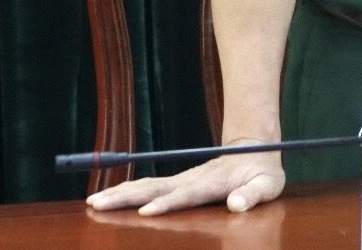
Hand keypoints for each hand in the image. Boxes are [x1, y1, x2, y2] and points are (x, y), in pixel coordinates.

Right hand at [85, 149, 285, 215]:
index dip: (167, 203)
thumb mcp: (267, 185)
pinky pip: (148, 186)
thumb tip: (237, 204)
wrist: (255, 151)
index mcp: (211, 183)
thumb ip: (253, 195)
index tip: (145, 212)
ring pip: (147, 184)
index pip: (186, 194)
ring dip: (121, 193)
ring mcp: (183, 178)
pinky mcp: (177, 182)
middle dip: (127, 197)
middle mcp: (192, 179)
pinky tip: (108, 197)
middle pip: (156, 188)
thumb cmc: (262, 173)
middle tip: (99, 203)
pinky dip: (127, 191)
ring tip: (94, 201)